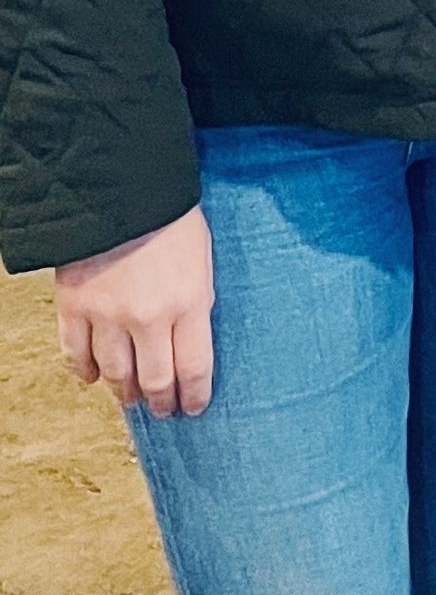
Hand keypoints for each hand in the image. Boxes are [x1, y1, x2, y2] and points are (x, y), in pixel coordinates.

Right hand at [54, 205, 214, 418]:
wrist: (122, 185)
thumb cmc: (171, 214)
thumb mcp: (202, 256)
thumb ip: (196, 299)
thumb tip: (191, 336)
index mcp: (189, 302)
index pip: (194, 368)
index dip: (194, 395)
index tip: (193, 407)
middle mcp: (149, 317)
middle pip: (154, 380)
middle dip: (161, 400)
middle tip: (163, 409)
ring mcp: (108, 315)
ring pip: (115, 374)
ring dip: (124, 392)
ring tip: (131, 398)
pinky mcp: (74, 306)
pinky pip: (76, 354)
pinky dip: (84, 371)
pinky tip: (93, 378)